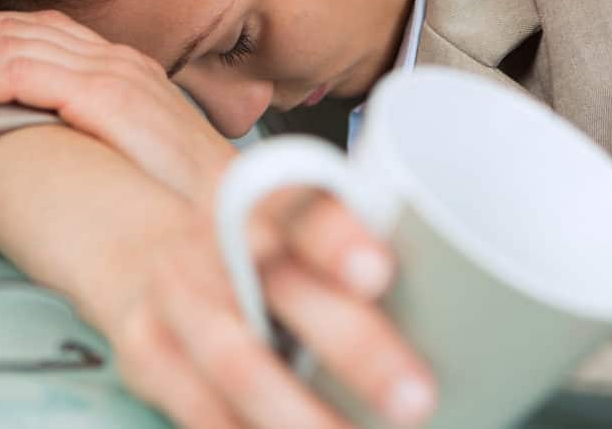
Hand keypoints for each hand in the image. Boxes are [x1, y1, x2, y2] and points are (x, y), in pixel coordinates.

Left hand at [0, 10, 236, 201]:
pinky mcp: (102, 97)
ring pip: (6, 47)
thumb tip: (51, 141)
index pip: (39, 29)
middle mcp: (115, 59)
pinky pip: (17, 75)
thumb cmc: (190, 193)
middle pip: (13, 31)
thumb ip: (98, 130)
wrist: (234, 208)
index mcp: (123, 67)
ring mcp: (110, 73)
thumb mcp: (139, 149)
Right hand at [104, 193, 436, 428]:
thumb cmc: (253, 252)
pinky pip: (201, 415)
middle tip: (416, 397)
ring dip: (300, 417)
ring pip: (237, 363)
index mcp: (267, 204)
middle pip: (282, 291)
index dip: (339, 237)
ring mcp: (177, 303)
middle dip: (351, 347)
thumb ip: (355, 258)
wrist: (141, 253)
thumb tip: (470, 313)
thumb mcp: (294, 231)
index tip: (379, 272)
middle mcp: (218, 245)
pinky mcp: (148, 358)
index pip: (304, 208)